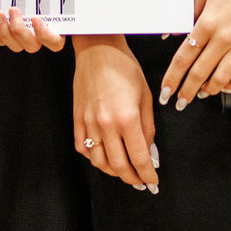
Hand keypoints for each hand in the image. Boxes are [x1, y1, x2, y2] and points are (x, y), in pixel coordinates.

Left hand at [0, 6, 65, 51]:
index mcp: (57, 29)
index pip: (54, 42)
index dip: (44, 34)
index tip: (36, 18)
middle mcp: (41, 37)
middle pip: (31, 45)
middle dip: (19, 30)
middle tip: (13, 10)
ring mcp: (25, 36)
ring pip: (15, 45)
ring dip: (4, 31)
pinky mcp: (11, 33)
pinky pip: (3, 42)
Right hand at [73, 34, 158, 191]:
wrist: (97, 48)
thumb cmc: (124, 66)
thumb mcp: (145, 95)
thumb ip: (148, 127)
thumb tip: (150, 152)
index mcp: (126, 118)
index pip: (139, 159)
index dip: (148, 175)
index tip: (153, 183)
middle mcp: (105, 124)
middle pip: (119, 166)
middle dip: (133, 178)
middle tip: (141, 181)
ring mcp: (88, 122)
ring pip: (99, 162)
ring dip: (113, 171)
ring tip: (124, 170)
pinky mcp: (76, 117)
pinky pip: (82, 148)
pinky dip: (93, 157)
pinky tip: (103, 155)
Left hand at [159, 0, 230, 107]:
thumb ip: (189, 11)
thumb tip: (173, 33)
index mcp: (207, 22)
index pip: (184, 57)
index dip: (172, 77)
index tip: (165, 91)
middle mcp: (224, 38)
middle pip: (199, 73)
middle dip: (186, 91)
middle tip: (179, 102)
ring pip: (222, 79)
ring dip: (208, 91)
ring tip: (200, 94)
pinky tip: (230, 87)